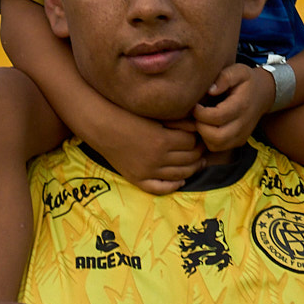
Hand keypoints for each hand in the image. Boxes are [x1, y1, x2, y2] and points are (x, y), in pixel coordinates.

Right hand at [87, 97, 206, 193]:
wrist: (101, 126)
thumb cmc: (127, 114)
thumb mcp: (155, 115)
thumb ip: (177, 121)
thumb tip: (198, 125)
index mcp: (163, 141)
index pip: (192, 142)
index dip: (199, 138)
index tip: (201, 134)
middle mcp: (157, 159)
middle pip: (189, 159)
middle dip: (198, 153)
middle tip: (203, 148)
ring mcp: (147, 171)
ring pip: (179, 175)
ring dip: (192, 169)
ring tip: (197, 162)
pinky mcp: (137, 179)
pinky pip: (160, 188)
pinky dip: (173, 186)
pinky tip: (181, 181)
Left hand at [192, 63, 275, 152]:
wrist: (263, 94)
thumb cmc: (246, 81)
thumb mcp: (238, 71)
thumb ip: (225, 77)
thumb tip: (210, 90)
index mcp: (242, 105)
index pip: (216, 117)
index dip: (200, 112)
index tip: (194, 104)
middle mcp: (243, 124)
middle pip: (216, 137)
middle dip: (200, 127)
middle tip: (196, 115)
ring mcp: (242, 136)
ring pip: (216, 145)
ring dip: (203, 135)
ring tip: (201, 120)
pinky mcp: (239, 142)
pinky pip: (218, 147)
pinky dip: (208, 140)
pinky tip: (207, 126)